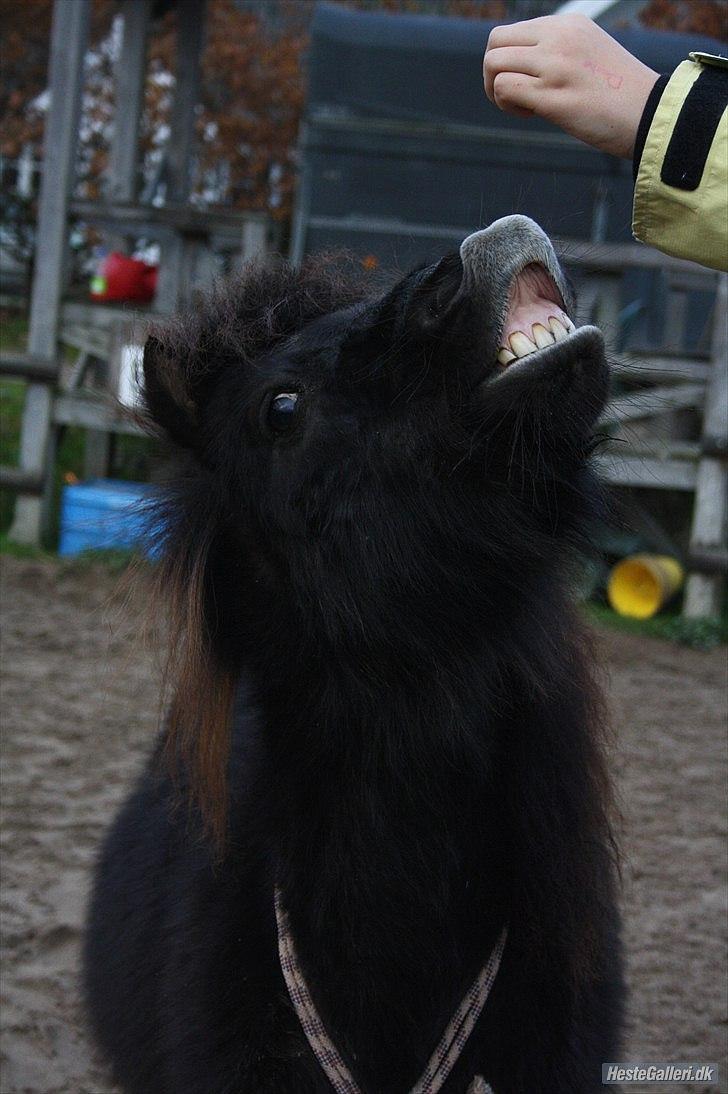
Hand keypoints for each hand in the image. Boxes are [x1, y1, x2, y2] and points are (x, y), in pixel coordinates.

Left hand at [483, 14, 658, 158]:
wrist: (650, 114)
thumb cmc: (621, 95)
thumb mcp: (589, 54)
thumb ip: (558, 52)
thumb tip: (522, 69)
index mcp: (568, 23)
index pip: (513, 32)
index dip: (510, 61)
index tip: (529, 82)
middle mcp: (558, 37)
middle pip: (495, 43)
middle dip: (493, 73)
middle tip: (512, 96)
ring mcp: (554, 64)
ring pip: (493, 64)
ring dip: (497, 91)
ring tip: (524, 107)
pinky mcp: (552, 94)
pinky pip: (504, 89)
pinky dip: (507, 105)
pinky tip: (531, 115)